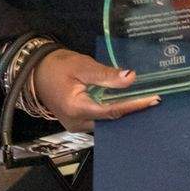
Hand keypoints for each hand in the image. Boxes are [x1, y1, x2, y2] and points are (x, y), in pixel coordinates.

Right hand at [28, 48, 159, 131]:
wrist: (35, 72)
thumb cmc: (57, 66)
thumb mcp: (82, 65)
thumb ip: (106, 74)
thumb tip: (131, 77)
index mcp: (76, 108)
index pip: (112, 110)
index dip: (134, 106)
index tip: (153, 100)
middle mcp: (76, 122)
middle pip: (110, 120)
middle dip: (132, 112)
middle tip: (154, 101)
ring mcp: (77, 125)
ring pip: (106, 122)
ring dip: (123, 112)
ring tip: (144, 102)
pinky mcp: (78, 123)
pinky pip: (100, 120)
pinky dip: (112, 112)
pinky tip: (126, 104)